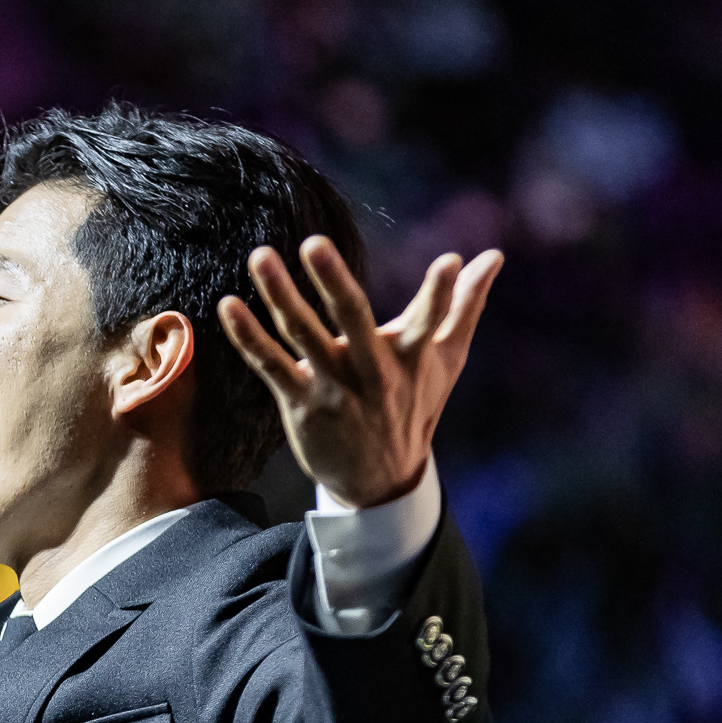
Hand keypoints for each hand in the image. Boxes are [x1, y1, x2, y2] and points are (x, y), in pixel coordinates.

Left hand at [217, 236, 501, 507]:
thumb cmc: (415, 405)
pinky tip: (229, 305)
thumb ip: (465, 306)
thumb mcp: (446, 360)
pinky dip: (249, 337)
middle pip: (353, 319)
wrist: (380, 480)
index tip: (448, 262)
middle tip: (314, 242)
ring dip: (280, 294)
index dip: (441, 294)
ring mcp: (334, 390)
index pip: (430, 321)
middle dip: (334, 281)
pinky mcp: (301, 404)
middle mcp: (372, 372)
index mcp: (412, 358)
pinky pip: (270, 366)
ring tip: (260, 255)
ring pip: (303, 336)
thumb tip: (492, 256)